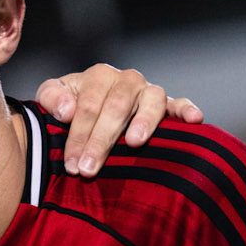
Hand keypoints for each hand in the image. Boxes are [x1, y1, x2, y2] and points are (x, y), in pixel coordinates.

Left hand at [35, 64, 202, 177]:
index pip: (87, 106)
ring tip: (134, 142)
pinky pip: (180, 104)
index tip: (72, 165)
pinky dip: (187, 110)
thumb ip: (51, 98)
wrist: (93, 111)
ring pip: (150, 101)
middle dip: (101, 140)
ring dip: (143, 122)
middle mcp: (127, 80)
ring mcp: (149, 92)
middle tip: (89, 169)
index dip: (78, 135)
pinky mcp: (168, 106)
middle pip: (115, 107)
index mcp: (99, 77)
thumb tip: (67, 110)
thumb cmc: (72, 109)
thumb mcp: (53, 100)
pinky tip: (194, 120)